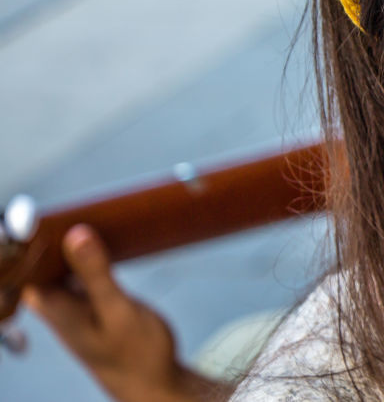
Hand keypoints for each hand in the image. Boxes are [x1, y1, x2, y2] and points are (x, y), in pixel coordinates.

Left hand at [20, 224, 230, 401]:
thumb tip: (75, 235)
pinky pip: (75, 269)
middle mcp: (55, 304)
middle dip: (48, 234)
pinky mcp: (87, 300)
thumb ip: (96, 273)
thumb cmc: (136, 354)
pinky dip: (82, 253)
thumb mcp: (119, 311)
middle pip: (38, 261)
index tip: (40, 213)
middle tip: (69, 209)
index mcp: (52, 307)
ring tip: (84, 216)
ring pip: (57, 263)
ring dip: (66, 242)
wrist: (152, 381)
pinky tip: (95, 240)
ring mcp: (70, 302)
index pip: (24, 266)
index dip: (26, 239)